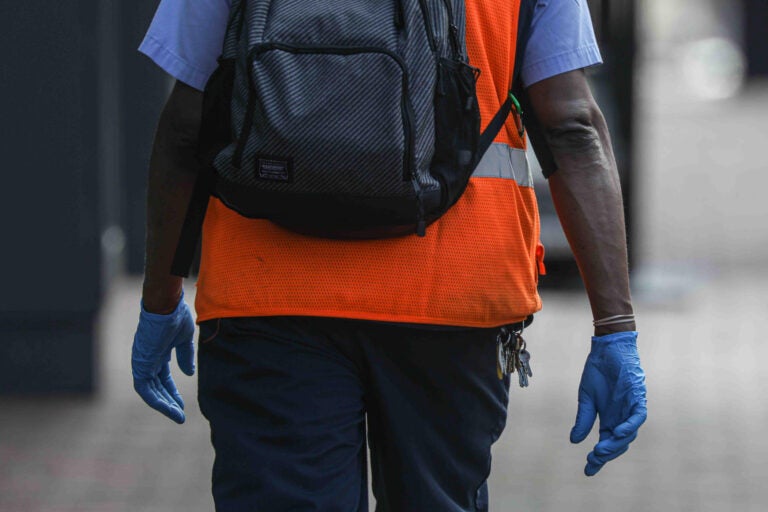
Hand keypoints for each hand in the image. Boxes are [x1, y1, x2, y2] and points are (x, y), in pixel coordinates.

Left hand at [132, 292, 195, 423]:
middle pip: (156, 386)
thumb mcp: (184, 339)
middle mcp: (147, 359)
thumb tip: (188, 373)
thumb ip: (185, 356)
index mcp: (156, 351)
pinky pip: (146, 390)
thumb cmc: (176, 316)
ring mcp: (142, 362)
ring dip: (163, 405)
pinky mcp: (140, 365)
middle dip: (168, 401)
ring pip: (150, 391)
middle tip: (180, 415)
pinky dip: (156, 401)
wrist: (166, 305)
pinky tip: (170, 408)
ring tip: (177, 416)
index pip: (162, 377)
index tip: (182, 404)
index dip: (172, 391)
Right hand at [570, 331, 646, 475]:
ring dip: (617, 443)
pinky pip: (637, 416)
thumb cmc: (598, 372)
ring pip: (629, 434)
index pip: (605, 444)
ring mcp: (630, 408)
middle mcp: (621, 417)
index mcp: (609, 419)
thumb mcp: (586, 398)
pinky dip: (629, 426)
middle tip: (593, 459)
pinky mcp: (637, 397)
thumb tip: (574, 441)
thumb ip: (583, 419)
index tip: (588, 471)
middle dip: (606, 454)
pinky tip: (617, 432)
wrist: (606, 349)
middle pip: (618, 443)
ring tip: (602, 450)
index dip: (598, 459)